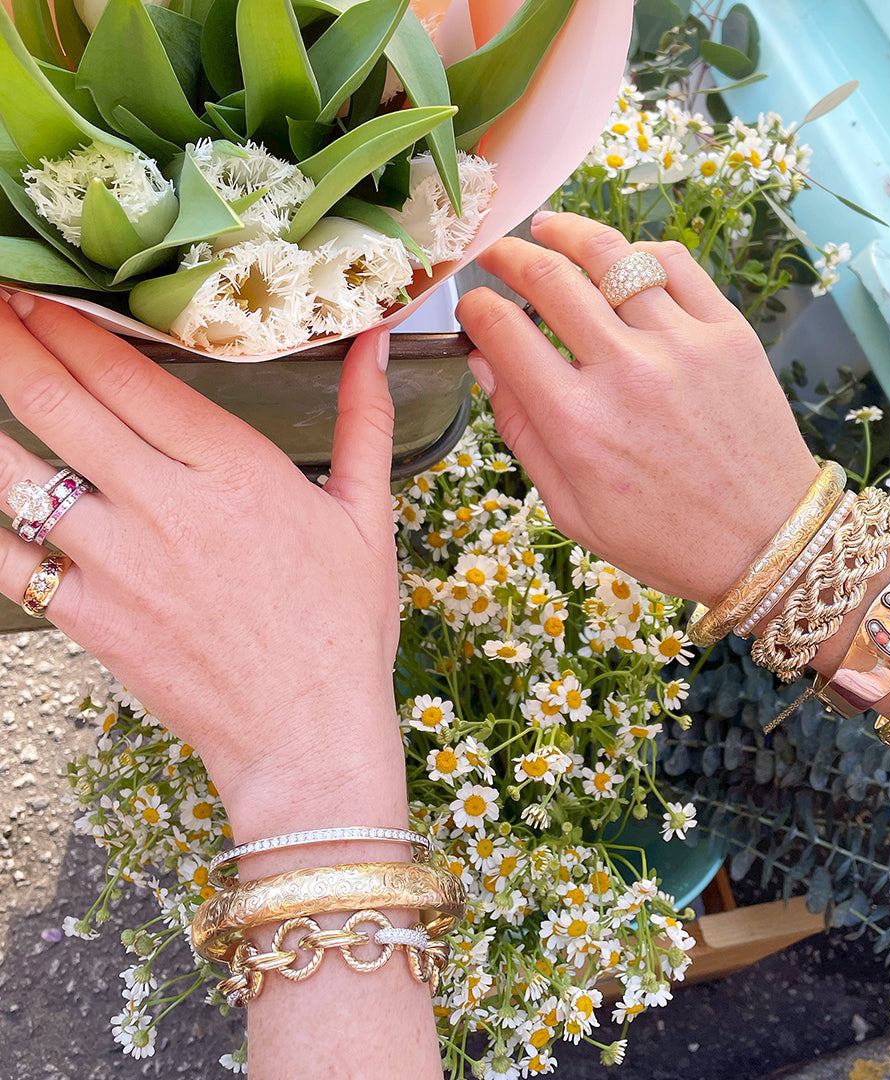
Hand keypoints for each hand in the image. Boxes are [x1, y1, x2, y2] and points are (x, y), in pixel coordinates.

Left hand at [0, 296, 402, 836]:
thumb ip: (363, 422)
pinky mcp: (88, 617)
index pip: (129, 376)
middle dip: (9, 342)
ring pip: (15, 472)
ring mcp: (117, 564)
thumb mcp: (367, 517)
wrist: (307, 734)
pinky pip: (5, 558)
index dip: (70, 323)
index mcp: (237, 472)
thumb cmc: (342, 628)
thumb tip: (375, 344)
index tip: (40, 289)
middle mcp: (167, 507)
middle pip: (61, 403)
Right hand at [456, 212, 818, 603]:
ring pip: (611, 256)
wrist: (766, 543)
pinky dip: (639, 252)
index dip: (474, 310)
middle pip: (548, 278)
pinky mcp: (728, 333)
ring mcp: (682, 345)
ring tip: (547, 228)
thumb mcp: (571, 508)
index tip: (472, 309)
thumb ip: (523, 432)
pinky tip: (620, 257)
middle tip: (495, 252)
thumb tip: (485, 364)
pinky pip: (676, 264)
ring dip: (567, 232)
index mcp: (576, 423)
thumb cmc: (663, 538)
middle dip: (508, 255)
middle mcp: (625, 372)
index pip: (503, 331)